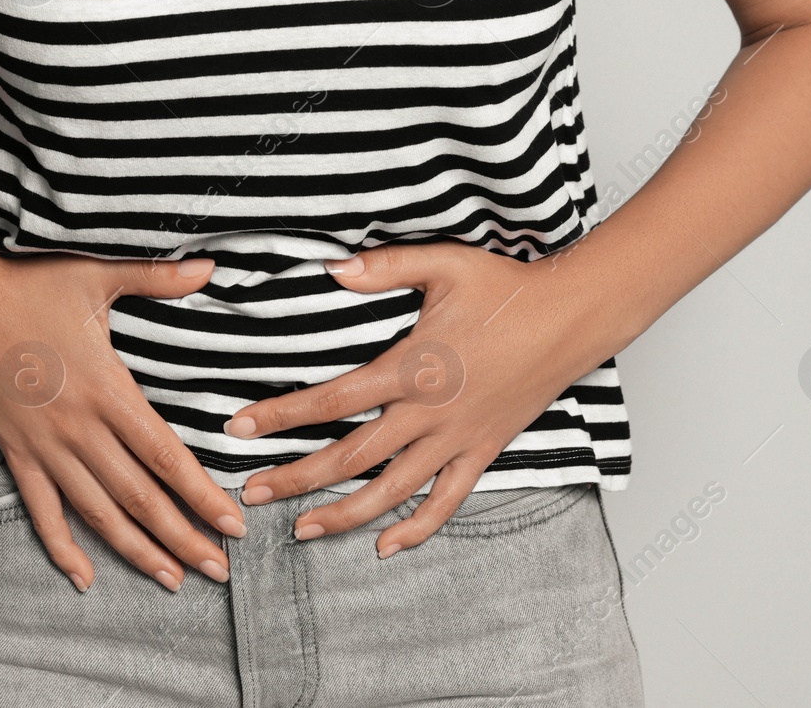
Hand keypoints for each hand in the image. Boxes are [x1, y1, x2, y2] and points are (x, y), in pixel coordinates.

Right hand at [0, 247, 245, 593]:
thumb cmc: (26, 285)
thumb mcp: (97, 276)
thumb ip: (158, 277)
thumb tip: (210, 264)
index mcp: (108, 391)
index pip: (166, 458)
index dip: (202, 496)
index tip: (233, 525)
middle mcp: (79, 430)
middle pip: (140, 499)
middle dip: (183, 538)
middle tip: (219, 571)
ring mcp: (45, 447)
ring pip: (98, 514)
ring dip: (137, 551)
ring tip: (172, 579)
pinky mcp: (16, 452)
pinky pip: (42, 511)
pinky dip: (62, 547)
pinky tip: (83, 576)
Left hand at [221, 241, 610, 558]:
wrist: (571, 317)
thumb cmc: (507, 288)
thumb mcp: (442, 265)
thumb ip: (384, 268)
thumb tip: (332, 268)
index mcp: (411, 367)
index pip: (332, 400)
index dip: (281, 416)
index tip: (239, 428)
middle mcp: (429, 412)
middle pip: (351, 457)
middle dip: (297, 479)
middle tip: (252, 494)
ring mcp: (457, 438)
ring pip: (393, 491)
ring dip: (345, 515)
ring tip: (303, 531)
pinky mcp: (483, 451)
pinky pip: (447, 500)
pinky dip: (418, 529)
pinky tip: (386, 546)